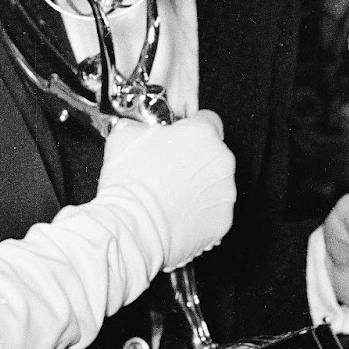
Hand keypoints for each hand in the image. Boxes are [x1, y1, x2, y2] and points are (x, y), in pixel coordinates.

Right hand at [98, 111, 235, 269]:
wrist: (131, 228)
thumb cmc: (129, 185)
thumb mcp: (124, 137)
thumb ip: (140, 126)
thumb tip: (136, 128)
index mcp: (202, 133)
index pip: (207, 120)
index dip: (190, 128)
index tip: (180, 138)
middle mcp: (220, 160)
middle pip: (213, 152)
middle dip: (194, 159)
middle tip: (168, 170)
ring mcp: (224, 192)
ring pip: (214, 183)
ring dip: (198, 186)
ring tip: (170, 194)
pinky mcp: (222, 220)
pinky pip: (213, 211)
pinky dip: (200, 212)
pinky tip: (177, 212)